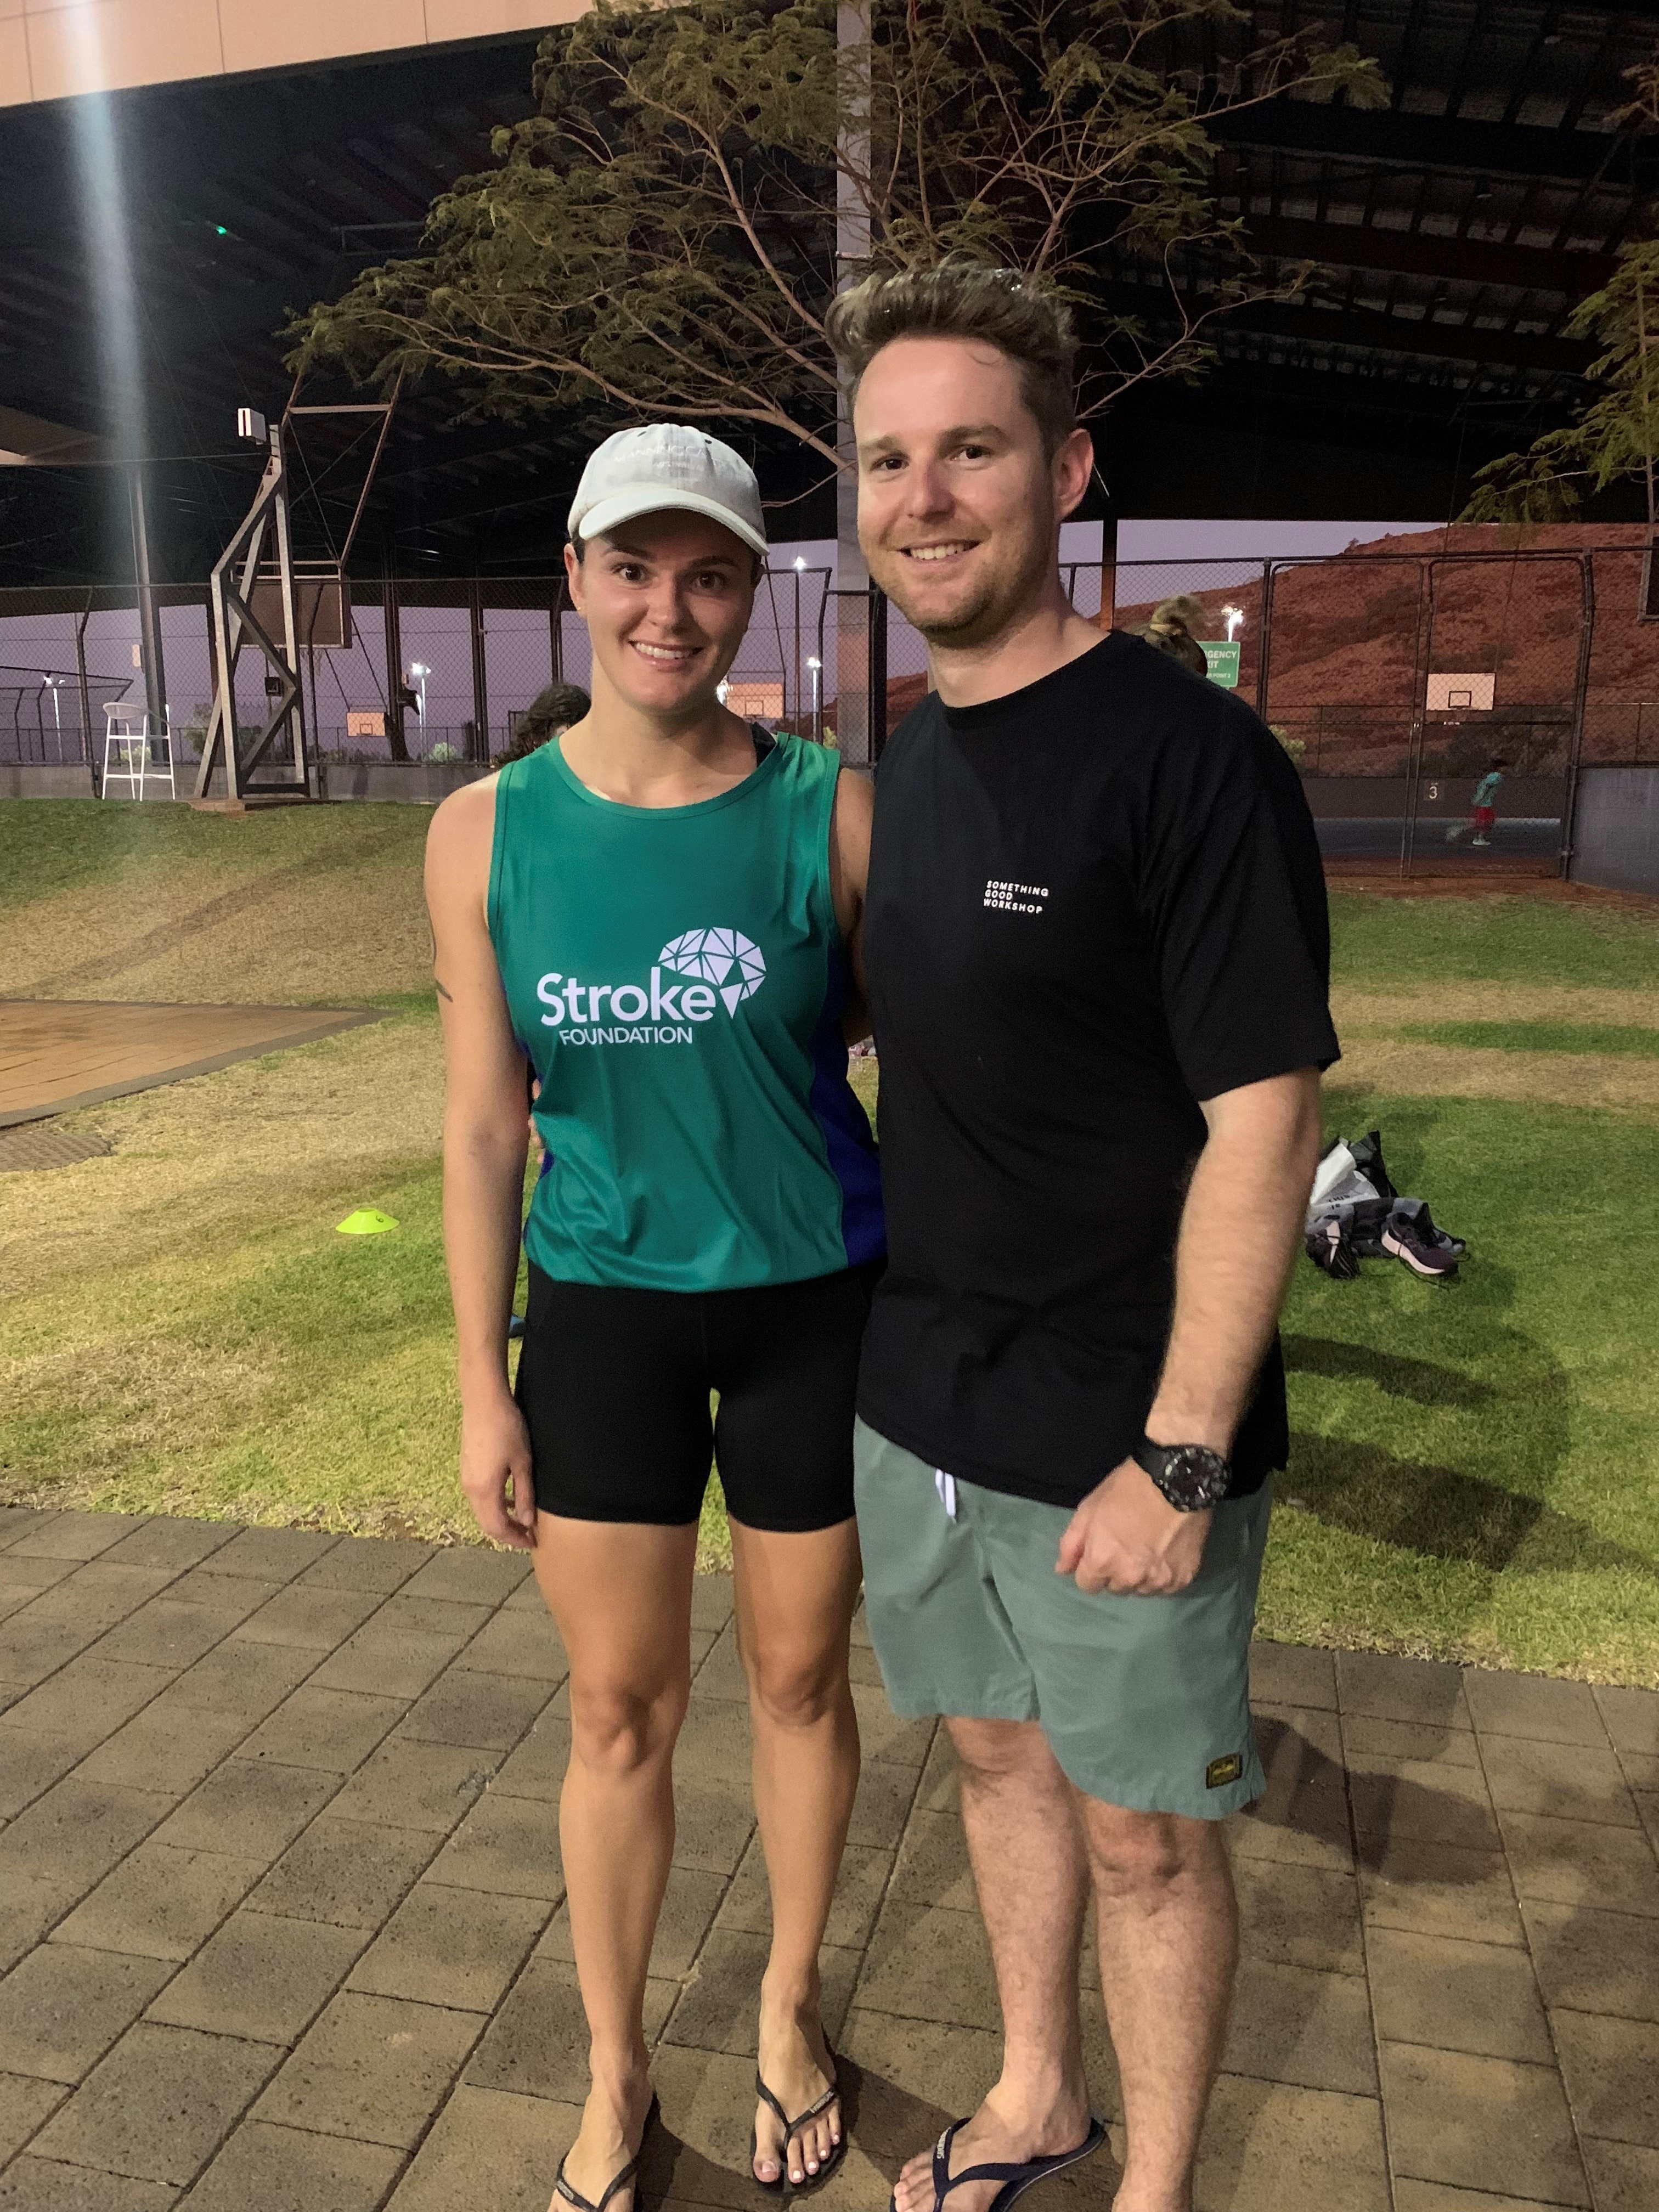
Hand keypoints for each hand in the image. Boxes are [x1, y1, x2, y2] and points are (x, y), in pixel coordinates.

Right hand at [459, 1391, 537, 1549]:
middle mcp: (470, 1488)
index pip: (497, 1528)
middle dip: (507, 1533)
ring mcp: (466, 1478)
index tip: (532, 1541)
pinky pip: (479, 1496)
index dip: (515, 1539)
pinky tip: (509, 1497)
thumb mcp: (522, 1463)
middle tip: (529, 1535)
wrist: (483, 1400)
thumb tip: (527, 1521)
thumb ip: (524, 1495)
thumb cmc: (506, 1428)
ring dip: (500, 1519)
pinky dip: (494, 1504)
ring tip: (522, 1519)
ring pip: (482, 1511)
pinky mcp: (467, 1468)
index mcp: (484, 1490)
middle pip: (487, 1523)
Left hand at [1056, 1459, 1211, 1594]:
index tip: (1101, 1550)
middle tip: (1126, 1544)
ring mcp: (1158, 1581)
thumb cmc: (1127, 1489)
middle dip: (1115, 1571)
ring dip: (1140, 1576)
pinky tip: (1165, 1553)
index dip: (1091, 1567)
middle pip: (1115, 1588)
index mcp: (1102, 1562)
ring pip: (1140, 1590)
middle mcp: (1129, 1579)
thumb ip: (1071, 1544)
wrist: (1176, 1480)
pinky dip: (1163, 1575)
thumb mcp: (1089, 1509)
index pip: (1087, 1585)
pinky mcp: (1183, 1578)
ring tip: (1148, 1548)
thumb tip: (1062, 1570)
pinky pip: (1165, 1587)